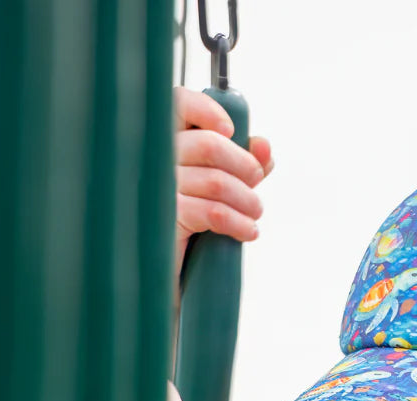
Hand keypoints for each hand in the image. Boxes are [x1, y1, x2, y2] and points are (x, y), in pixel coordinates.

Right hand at [174, 86, 273, 274]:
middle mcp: (152, 162)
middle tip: (255, 185)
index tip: (230, 130)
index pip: (176, 104)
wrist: (166, 279)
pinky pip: (212, 212)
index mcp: (161, 144)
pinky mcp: (166, 221)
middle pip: (209, 145)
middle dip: (244, 166)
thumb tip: (264, 147)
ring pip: (216, 181)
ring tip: (254, 215)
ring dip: (247, 200)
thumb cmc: (188, 228)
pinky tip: (247, 231)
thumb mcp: (218, 190)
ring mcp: (156, 191)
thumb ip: (241, 164)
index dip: (206, 109)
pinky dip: (238, 222)